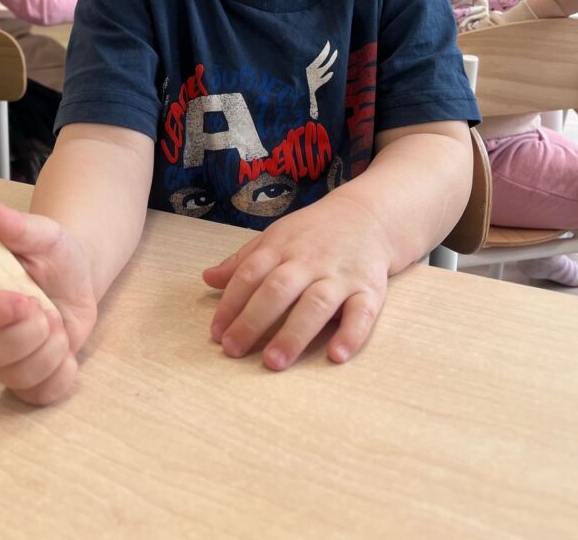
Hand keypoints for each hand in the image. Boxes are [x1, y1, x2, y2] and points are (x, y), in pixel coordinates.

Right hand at [0, 198, 96, 404]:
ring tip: (59, 323)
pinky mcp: (26, 379)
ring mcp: (1, 358)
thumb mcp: (43, 233)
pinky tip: (67, 351)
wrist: (78, 277)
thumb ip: (15, 225)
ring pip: (16, 375)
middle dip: (31, 332)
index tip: (25, 299)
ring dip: (50, 349)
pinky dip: (61, 376)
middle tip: (49, 309)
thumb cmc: (53, 253)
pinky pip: (38, 395)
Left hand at [202, 198, 389, 369]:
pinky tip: (336, 355)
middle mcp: (309, 261)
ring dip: (294, 333)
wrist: (368, 215)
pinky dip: (351, 334)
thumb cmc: (313, 233)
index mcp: (281, 247)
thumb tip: (207, 279)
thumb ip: (243, 261)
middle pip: (278, 289)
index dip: (230, 303)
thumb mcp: (275, 237)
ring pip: (316, 304)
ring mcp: (340, 275)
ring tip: (274, 362)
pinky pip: (362, 313)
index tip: (216, 333)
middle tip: (233, 350)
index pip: (250, 274)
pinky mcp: (370, 289)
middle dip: (253, 320)